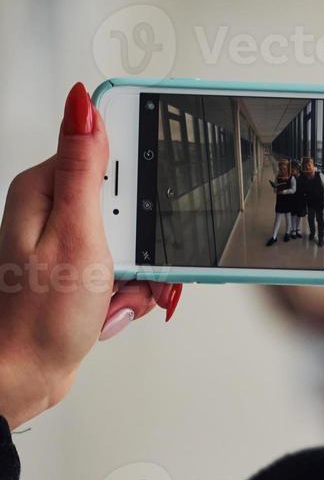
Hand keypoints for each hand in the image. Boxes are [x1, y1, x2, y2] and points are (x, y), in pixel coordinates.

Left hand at [0, 83, 179, 426]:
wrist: (22, 375)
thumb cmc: (37, 317)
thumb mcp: (75, 234)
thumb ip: (84, 167)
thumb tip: (83, 104)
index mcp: (45, 188)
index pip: (107, 148)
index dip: (140, 173)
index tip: (142, 203)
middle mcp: (53, 209)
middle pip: (130, 200)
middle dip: (145, 238)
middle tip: (127, 263)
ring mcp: (68, 240)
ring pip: (136, 238)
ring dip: (141, 271)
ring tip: (115, 293)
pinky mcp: (81, 267)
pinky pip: (129, 266)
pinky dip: (132, 289)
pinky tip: (112, 305)